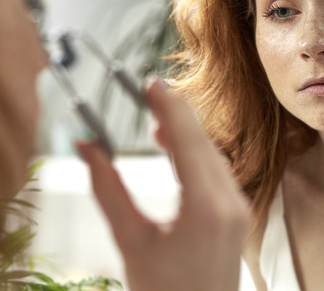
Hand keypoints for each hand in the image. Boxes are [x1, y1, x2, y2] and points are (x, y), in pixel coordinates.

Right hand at [77, 77, 249, 290]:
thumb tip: (85, 146)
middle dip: (177, 112)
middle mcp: (231, 204)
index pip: (187, 140)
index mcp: (206, 208)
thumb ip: (106, 189)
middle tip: (149, 88)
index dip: (168, 106)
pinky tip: (176, 143)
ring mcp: (238, 210)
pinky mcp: (236, 216)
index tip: (150, 82)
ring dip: (186, 130)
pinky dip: (195, 151)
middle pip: (203, 142)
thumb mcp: (129, 240)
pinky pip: (216, 170)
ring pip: (212, 154)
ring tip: (157, 110)